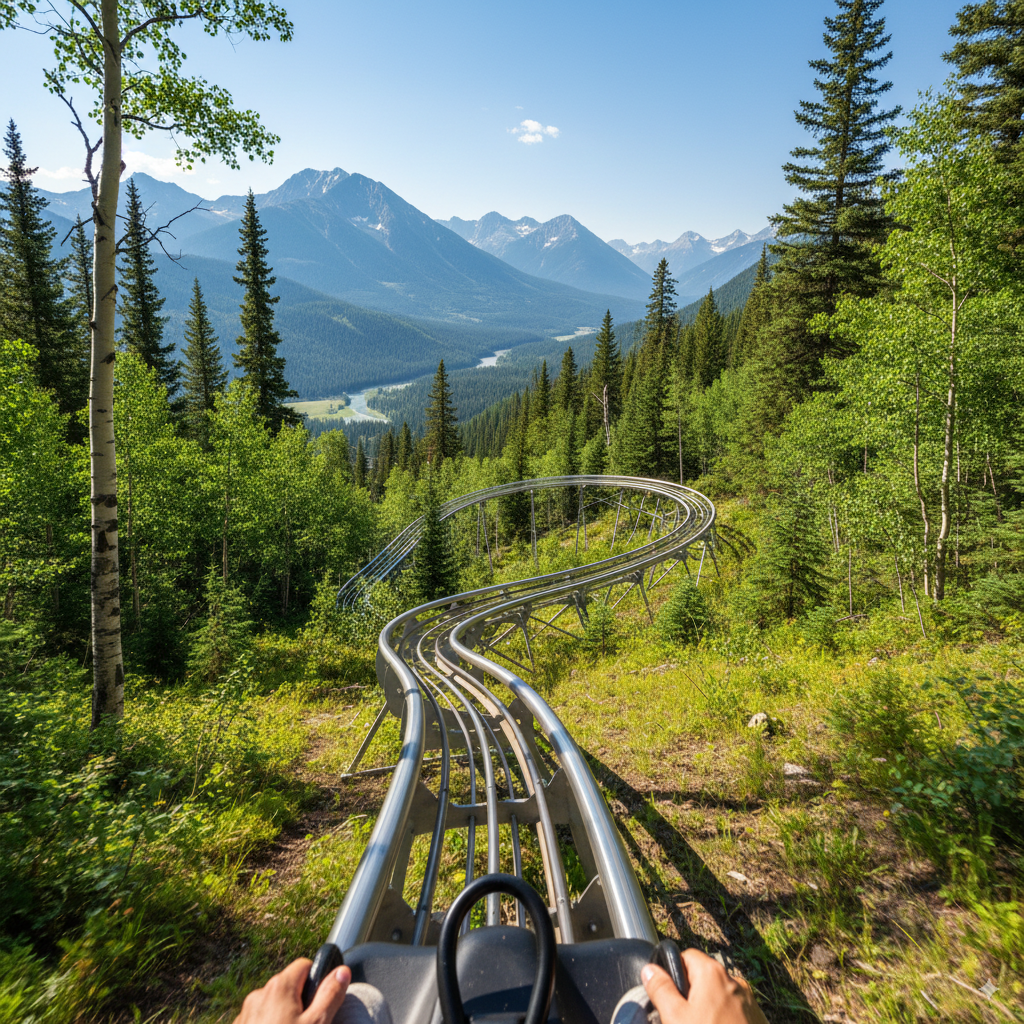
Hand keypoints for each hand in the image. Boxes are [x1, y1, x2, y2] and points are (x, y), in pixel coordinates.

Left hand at [233, 958, 351, 1023]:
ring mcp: (245, 1013)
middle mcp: (259, 994)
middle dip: (300, 1002)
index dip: (317, 981)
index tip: (320, 1004)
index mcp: (280, 986)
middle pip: (288, 986)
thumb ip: (330, 995)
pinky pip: (259, 1020)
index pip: (305, 965)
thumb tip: (342, 971)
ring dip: (284, 1016)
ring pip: (273, 1005)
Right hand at [642, 949, 767, 1023]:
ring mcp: (749, 1002)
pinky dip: (725, 1021)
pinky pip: (735, 1014)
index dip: (673, 974)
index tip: (668, 996)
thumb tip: (650, 969)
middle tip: (682, 1019)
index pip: (686, 956)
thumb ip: (661, 990)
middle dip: (691, 996)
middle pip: (703, 979)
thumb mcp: (676, 1018)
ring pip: (719, 998)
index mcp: (713, 973)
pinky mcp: (758, 1020)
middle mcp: (734, 981)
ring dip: (708, 1010)